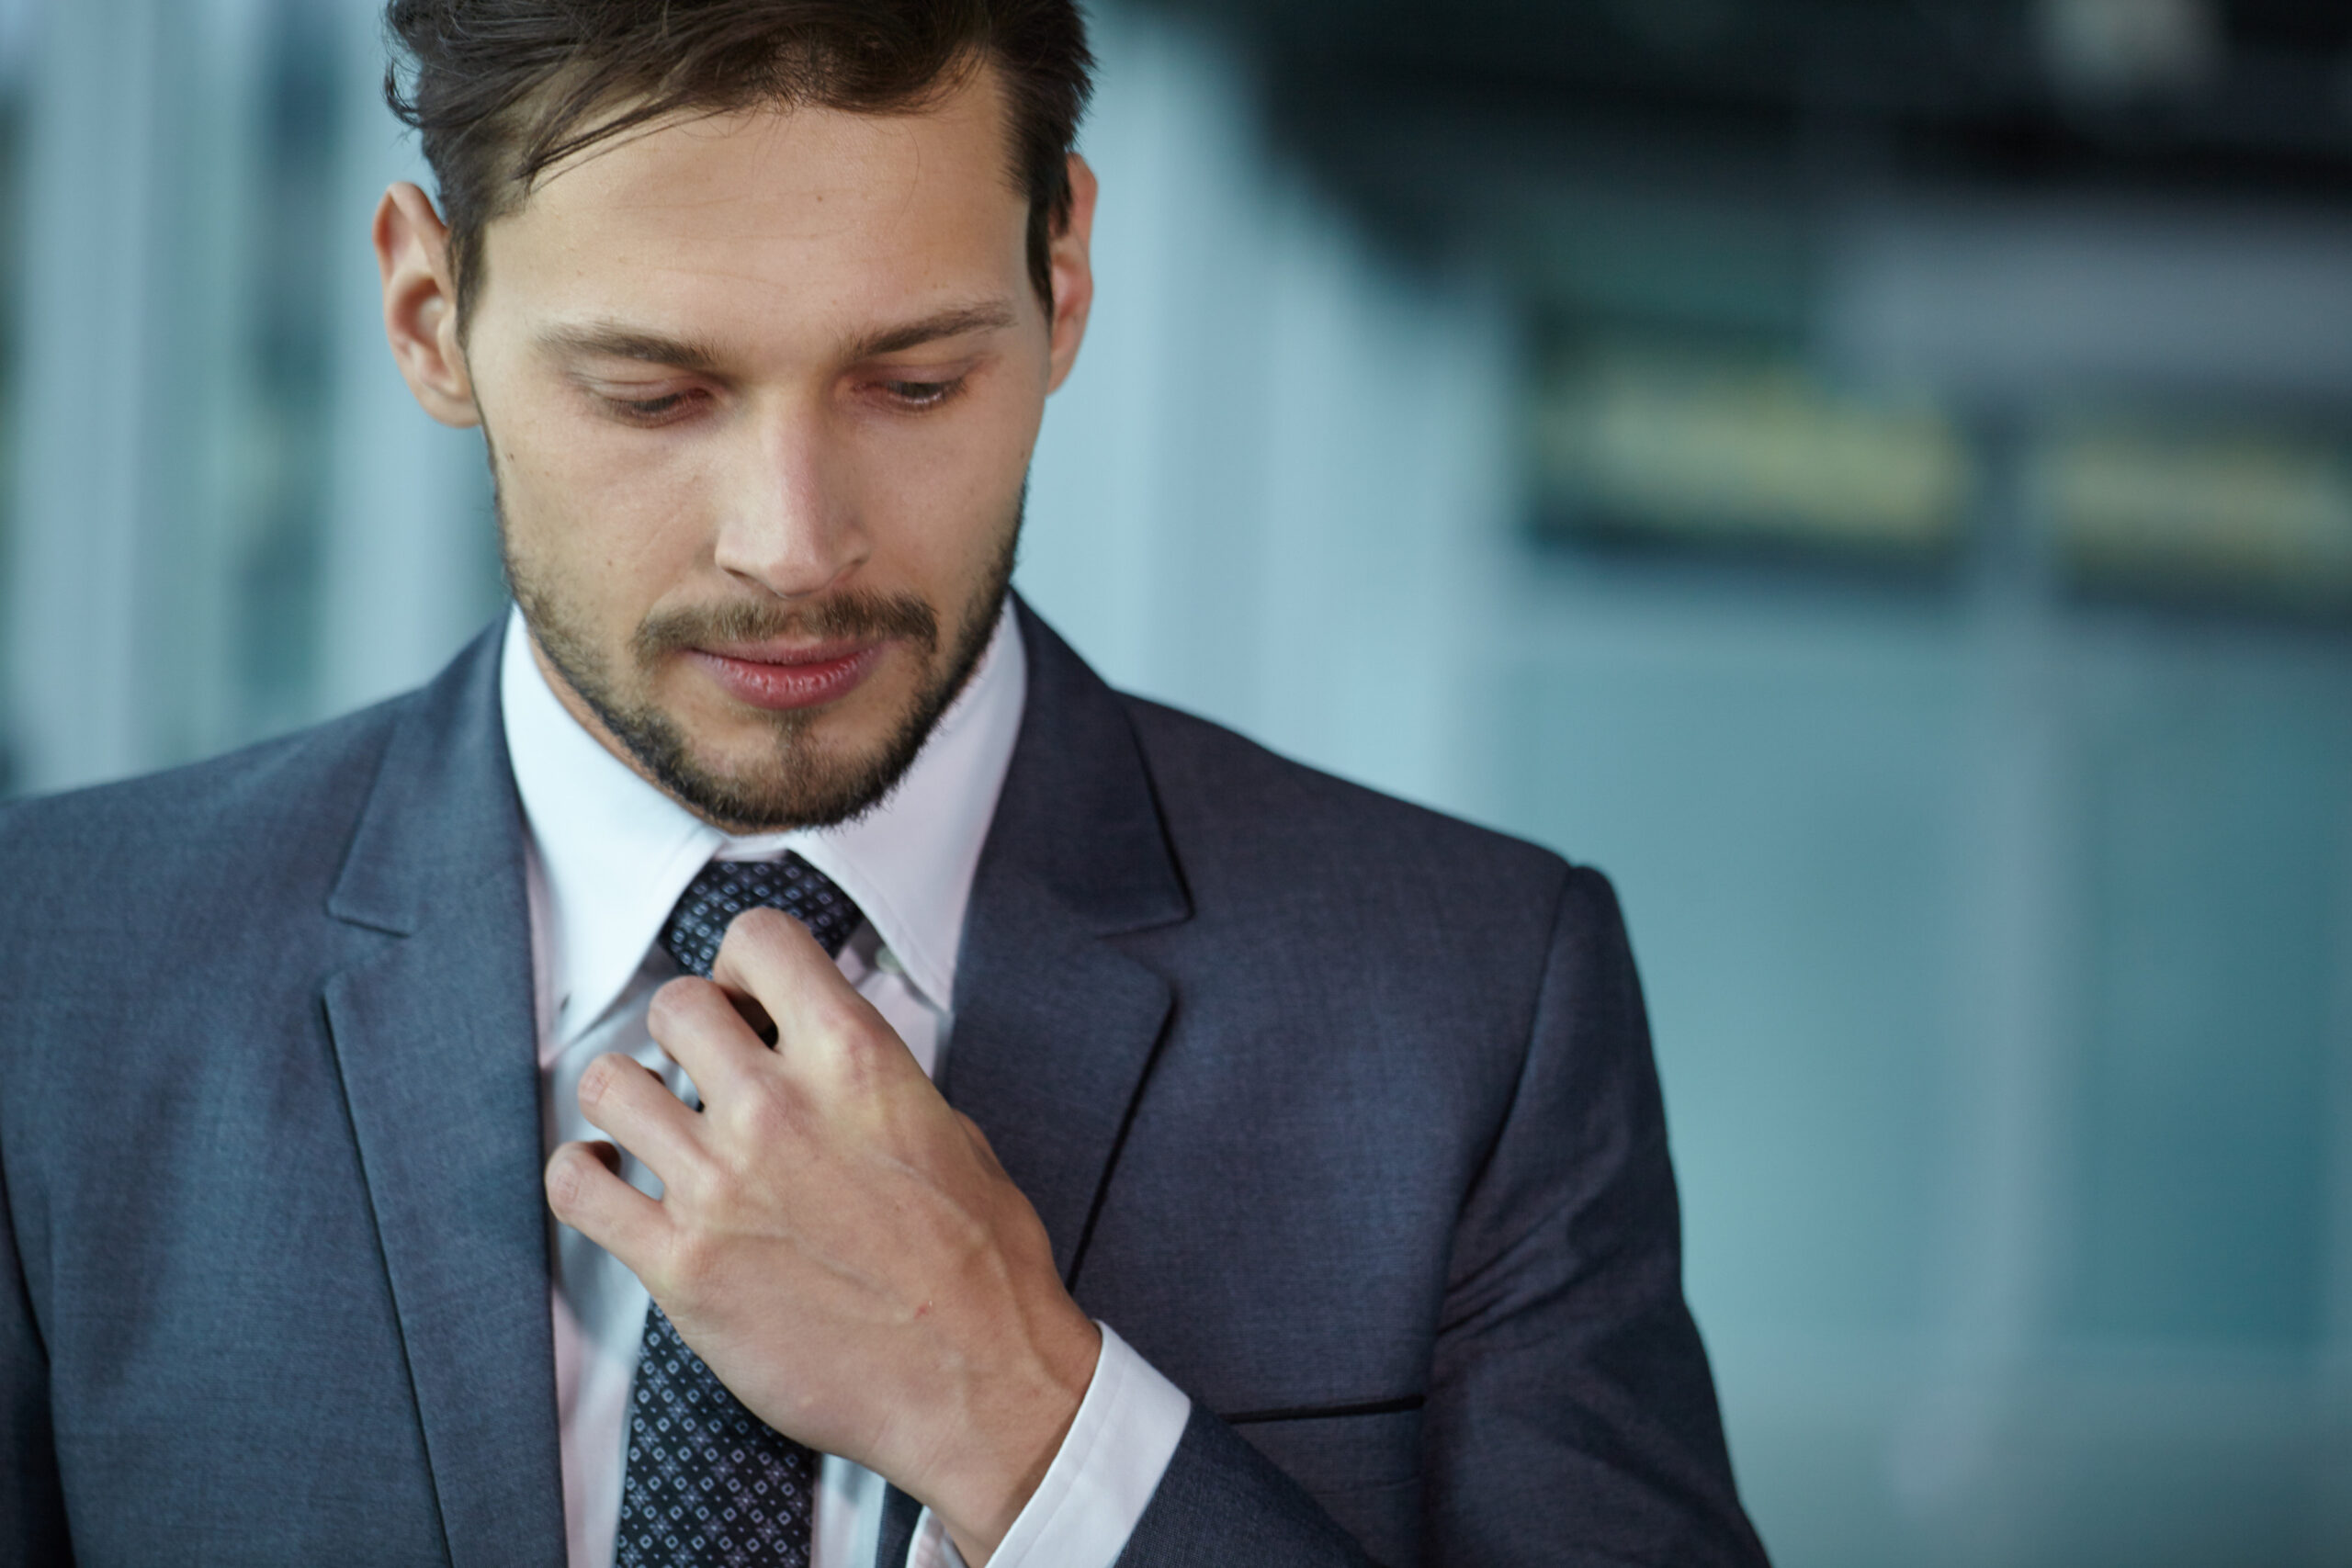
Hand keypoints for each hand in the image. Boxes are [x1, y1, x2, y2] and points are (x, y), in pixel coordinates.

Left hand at [543, 907, 1101, 1563]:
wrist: (979, 1382)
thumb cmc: (981, 1268)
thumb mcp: (952, 1131)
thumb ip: (873, 1081)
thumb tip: (822, 1060)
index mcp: (855, 1060)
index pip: (760, 940)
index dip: (744, 964)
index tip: (747, 1000)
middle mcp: (778, 1108)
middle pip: (673, 1003)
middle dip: (688, 1031)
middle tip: (705, 1070)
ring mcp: (720, 1185)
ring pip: (608, 1083)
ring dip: (628, 1098)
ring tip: (653, 1125)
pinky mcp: (681, 1265)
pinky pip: (577, 1188)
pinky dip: (583, 1176)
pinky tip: (611, 1179)